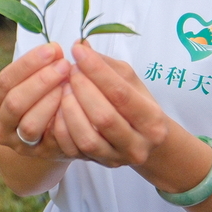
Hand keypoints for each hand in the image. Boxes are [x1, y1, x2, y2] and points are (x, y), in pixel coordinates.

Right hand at [0, 43, 73, 157]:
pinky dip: (62, 122)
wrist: (46, 136)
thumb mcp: (34, 80)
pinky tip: (76, 105)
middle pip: (14, 102)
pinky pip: (50, 140)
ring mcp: (18, 144)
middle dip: (40, 81)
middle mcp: (0, 126)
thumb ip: (45, 63)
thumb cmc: (40, 97)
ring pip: (29, 125)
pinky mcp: (40, 155)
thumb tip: (70, 44)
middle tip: (64, 65)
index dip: (29, 64)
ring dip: (51, 102)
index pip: (5, 80)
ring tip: (70, 84)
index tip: (53, 49)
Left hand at [50, 41, 168, 167]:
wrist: (145, 143)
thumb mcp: (130, 82)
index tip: (78, 51)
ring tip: (64, 88)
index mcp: (152, 120)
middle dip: (82, 89)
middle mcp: (137, 144)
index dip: (97, 70)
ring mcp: (116, 159)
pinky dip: (61, 127)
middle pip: (103, 117)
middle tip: (69, 69)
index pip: (120, 93)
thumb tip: (81, 45)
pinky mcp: (97, 165)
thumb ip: (107, 64)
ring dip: (69, 109)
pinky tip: (58, 107)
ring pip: (87, 137)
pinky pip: (73, 149)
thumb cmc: (136, 105)